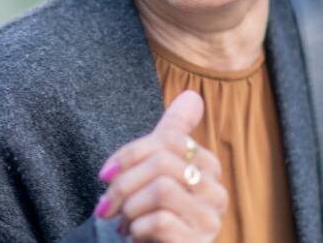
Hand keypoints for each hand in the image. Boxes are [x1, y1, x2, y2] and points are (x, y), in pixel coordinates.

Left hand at [94, 90, 226, 241]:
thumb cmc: (154, 213)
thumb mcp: (156, 171)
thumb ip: (173, 133)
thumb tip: (193, 95)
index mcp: (208, 167)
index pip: (169, 139)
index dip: (129, 154)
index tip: (105, 175)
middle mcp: (216, 191)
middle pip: (163, 162)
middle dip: (124, 184)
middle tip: (106, 206)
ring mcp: (211, 219)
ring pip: (162, 189)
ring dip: (130, 208)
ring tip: (125, 222)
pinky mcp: (198, 242)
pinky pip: (160, 221)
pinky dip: (138, 229)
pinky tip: (137, 236)